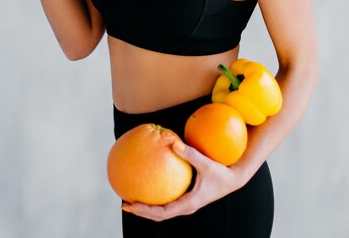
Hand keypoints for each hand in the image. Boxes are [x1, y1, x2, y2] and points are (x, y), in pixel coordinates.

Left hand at [121, 141, 244, 220]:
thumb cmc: (221, 172)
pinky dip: (155, 198)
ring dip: (147, 207)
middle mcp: (185, 207)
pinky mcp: (187, 198)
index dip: (146, 210)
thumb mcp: (206, 163)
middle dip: (141, 211)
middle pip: (159, 215)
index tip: (132, 204)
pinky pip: (167, 201)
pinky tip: (148, 185)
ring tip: (131, 197)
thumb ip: (191, 154)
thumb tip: (174, 142)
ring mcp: (186, 203)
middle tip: (124, 203)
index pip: (163, 212)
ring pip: (162, 211)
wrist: (234, 179)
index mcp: (189, 203)